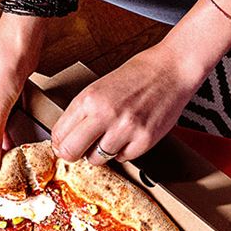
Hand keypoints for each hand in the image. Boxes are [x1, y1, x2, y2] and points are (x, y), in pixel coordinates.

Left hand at [50, 40, 211, 164]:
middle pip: (71, 152)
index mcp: (89, 98)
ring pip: (96, 159)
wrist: (171, 70)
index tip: (65, 145)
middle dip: (73, 154)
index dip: (60, 143)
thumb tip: (66, 139)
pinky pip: (122, 158)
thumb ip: (83, 112)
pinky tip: (129, 134)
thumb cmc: (137, 76)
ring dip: (100, 152)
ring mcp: (125, 129)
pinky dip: (123, 150)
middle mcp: (105, 114)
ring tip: (111, 136)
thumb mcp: (100, 87)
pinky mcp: (144, 141)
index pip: (59, 134)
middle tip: (80, 151)